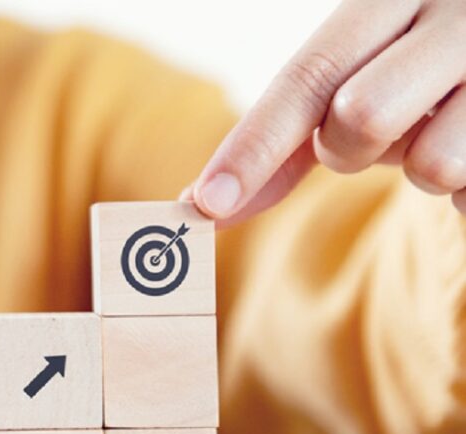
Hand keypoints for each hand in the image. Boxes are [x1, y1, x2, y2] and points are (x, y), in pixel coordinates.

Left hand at [191, 0, 465, 223]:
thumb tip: (203, 201)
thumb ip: (285, 134)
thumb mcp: (356, 76)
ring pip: (430, 164)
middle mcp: (454, 11)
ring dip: (422, 169)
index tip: (205, 204)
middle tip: (373, 137)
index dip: (253, 146)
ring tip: (446, 127)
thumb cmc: (420, 71)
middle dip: (348, 151)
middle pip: (360, 118)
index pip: (308, 76)